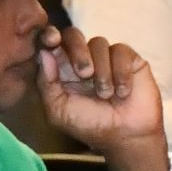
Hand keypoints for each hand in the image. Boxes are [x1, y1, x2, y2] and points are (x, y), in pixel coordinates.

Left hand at [33, 27, 168, 170]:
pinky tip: (123, 91)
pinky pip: (121, 50)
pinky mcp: (129, 59)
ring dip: (101, 71)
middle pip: (73, 35)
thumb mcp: (59, 110)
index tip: (51, 40)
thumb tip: (43, 53)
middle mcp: (82, 59)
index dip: (48, 36)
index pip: (51, 44)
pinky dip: (121, 71)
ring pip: (98, 43)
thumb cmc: (89, 125)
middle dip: (77, 51)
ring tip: (106, 95)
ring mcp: (105, 57)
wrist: (125, 136)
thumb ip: (47, 84)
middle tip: (84, 73)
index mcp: (60, 69)